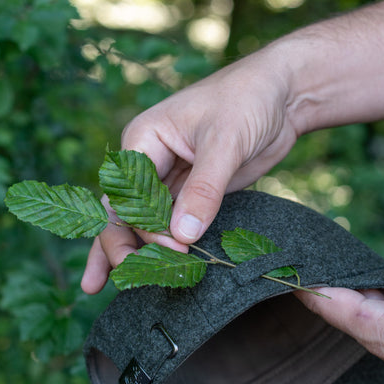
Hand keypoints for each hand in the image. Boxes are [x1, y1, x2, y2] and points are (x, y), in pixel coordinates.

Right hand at [81, 45, 298, 292]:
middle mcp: (149, 161)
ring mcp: (170, 179)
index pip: (128, 192)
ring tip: (101, 287)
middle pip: (124, 210)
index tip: (172, 250)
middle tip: (121, 281)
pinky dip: (161, 246)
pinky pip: (171, 224)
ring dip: (129, 251)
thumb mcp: (225, 141)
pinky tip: (150, 270)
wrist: (282, 95)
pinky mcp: (194, 194)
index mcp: (144, 139)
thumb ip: (204, 189)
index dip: (141, 226)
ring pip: (141, 222)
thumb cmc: (247, 100)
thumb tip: (181, 237)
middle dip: (120, 244)